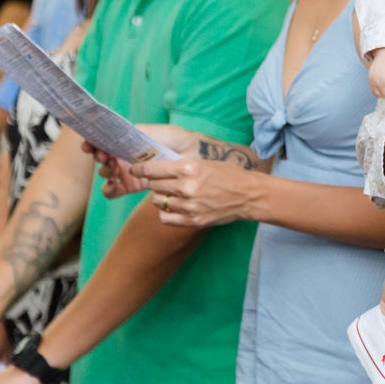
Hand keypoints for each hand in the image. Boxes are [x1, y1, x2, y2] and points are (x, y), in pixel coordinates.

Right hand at [84, 124, 198, 197]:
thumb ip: (136, 133)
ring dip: (104, 171)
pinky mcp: (132, 186)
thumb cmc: (175, 139)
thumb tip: (117, 133)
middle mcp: (123, 156)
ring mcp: (126, 172)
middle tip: (104, 156)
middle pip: (101, 158)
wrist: (191, 155)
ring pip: (105, 174)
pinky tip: (112, 185)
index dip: (93, 142)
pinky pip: (113, 191)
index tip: (89, 145)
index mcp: (126, 141)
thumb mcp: (155, 132)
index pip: (103, 141)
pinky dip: (108, 190)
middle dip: (98, 156)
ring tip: (113, 168)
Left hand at [130, 157, 255, 226]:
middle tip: (160, 180)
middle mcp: (186, 187)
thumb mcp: (204, 163)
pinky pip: (165, 217)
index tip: (135, 168)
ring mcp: (188, 205)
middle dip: (154, 182)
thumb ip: (181, 167)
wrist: (248, 195)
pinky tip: (175, 206)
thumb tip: (157, 169)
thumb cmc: (228, 175)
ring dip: (161, 196)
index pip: (152, 169)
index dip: (140, 168)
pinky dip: (166, 212)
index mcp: (189, 168)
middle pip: (153, 185)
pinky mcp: (192, 220)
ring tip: (171, 193)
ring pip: (158, 201)